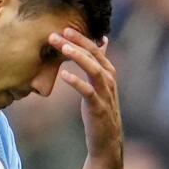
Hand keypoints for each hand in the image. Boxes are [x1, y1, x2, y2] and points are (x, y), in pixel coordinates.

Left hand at [51, 29, 121, 160]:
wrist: (106, 141)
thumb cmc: (100, 110)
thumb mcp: (100, 84)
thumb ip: (100, 62)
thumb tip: (103, 40)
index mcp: (109, 72)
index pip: (96, 49)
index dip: (81, 37)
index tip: (65, 27)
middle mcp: (110, 80)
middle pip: (94, 56)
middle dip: (77, 42)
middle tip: (59, 32)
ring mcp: (105, 94)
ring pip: (94, 70)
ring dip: (79, 57)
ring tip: (63, 47)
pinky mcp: (98, 108)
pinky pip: (88, 92)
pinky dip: (76, 82)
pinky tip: (64, 75)